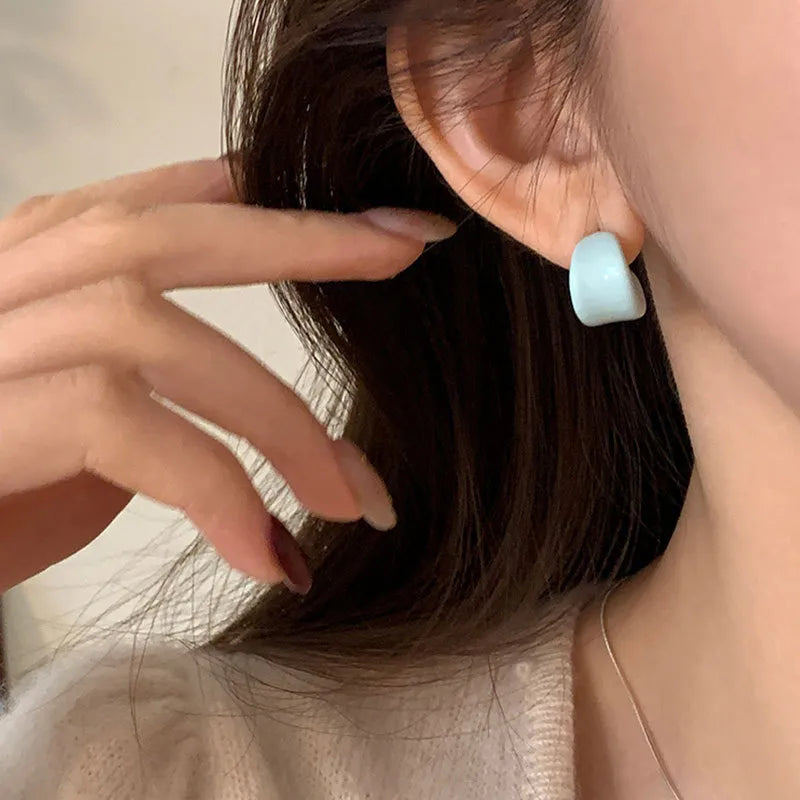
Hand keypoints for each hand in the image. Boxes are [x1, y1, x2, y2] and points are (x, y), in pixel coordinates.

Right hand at [0, 157, 455, 593]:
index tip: (368, 219)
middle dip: (297, 239)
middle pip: (163, 229)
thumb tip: (245, 399)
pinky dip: (214, 487)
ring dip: (277, 417)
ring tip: (354, 498)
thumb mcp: (79, 431)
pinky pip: (118, 423)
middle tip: (406, 249)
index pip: (156, 200)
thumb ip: (146, 387)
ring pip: (152, 327)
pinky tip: (266, 551)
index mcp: (33, 269)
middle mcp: (2, 282)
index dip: (266, 200)